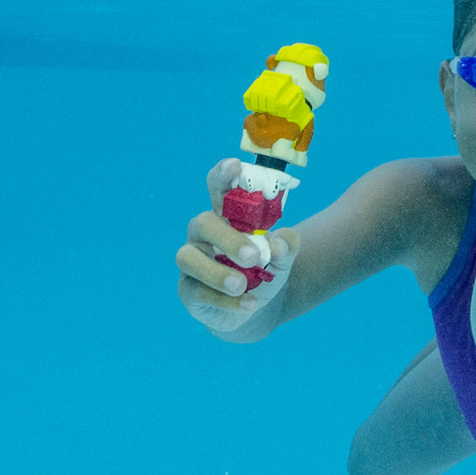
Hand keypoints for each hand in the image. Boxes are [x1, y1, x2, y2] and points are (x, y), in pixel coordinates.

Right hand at [176, 158, 296, 336]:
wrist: (259, 307)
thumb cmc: (266, 269)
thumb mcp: (284, 256)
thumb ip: (287, 245)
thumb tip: (281, 243)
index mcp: (226, 215)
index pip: (218, 187)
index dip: (222, 174)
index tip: (234, 167)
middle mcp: (204, 234)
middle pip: (202, 222)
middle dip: (227, 238)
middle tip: (253, 256)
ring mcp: (192, 261)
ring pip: (188, 258)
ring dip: (217, 272)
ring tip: (242, 285)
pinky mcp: (188, 290)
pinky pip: (197, 291)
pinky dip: (224, 301)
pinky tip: (249, 304)